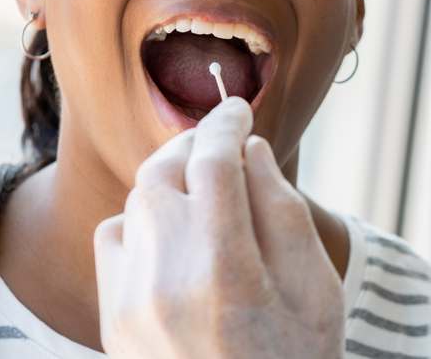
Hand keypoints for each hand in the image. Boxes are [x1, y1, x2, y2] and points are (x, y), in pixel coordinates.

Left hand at [93, 97, 344, 358]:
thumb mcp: (317, 288)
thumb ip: (282, 210)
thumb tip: (247, 149)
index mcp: (226, 270)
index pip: (213, 162)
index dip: (225, 123)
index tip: (239, 108)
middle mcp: (165, 282)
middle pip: (163, 172)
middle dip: (193, 145)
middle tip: (222, 140)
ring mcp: (130, 305)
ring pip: (137, 202)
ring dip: (170, 181)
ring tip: (206, 186)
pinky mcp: (113, 323)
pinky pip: (113, 240)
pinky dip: (140, 221)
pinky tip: (174, 233)